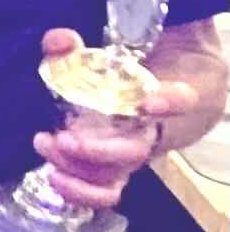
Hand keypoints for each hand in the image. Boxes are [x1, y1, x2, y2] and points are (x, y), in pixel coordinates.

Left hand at [31, 27, 176, 212]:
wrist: (165, 94)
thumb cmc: (141, 71)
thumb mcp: (121, 51)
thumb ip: (82, 48)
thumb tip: (57, 41)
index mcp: (172, 97)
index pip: (183, 100)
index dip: (169, 102)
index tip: (149, 103)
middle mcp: (155, 130)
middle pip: (135, 150)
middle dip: (99, 150)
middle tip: (66, 137)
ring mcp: (134, 153)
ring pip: (116, 174)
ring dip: (78, 168)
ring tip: (48, 144)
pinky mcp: (116, 169)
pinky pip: (104, 191)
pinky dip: (79, 191)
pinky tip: (54, 175)